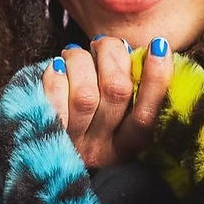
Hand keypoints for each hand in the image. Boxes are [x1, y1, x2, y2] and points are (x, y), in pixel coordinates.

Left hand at [42, 36, 173, 168]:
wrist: (46, 160)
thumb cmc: (90, 125)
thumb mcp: (119, 121)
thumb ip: (134, 90)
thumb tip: (151, 51)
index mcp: (129, 145)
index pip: (147, 113)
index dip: (156, 78)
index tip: (158, 46)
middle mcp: (103, 148)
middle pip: (116, 92)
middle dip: (112, 55)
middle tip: (103, 44)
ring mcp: (73, 142)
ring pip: (85, 94)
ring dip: (81, 60)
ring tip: (76, 54)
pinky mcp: (47, 133)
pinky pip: (53, 98)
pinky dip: (56, 74)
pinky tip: (58, 65)